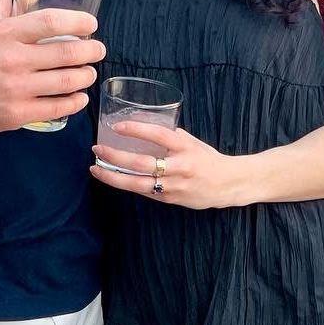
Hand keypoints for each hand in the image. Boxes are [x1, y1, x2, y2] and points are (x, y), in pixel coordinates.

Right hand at [0, 0, 105, 133]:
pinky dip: (74, 102)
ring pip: (65, 82)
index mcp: (5, 32)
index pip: (50, 22)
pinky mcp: (15, 114)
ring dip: (86, 76)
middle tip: (98, 50)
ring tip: (89, 73)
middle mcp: (12, 60)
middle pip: (66, 54)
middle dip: (91, 51)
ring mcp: (15, 89)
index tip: (91, 24)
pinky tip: (79, 96)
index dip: (78, 22)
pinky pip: (55, 109)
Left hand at [89, 120, 248, 209]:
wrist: (228, 184)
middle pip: (141, 163)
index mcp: (185, 147)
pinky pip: (144, 192)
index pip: (158, 135)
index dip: (136, 130)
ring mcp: (173, 186)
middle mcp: (179, 167)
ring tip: (95, 169)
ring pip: (137, 183)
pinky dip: (127, 184)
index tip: (117, 125)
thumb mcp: (191, 142)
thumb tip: (144, 126)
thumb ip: (169, 136)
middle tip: (97, 149)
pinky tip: (112, 178)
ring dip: (113, 176)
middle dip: (115, 156)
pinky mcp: (169, 199)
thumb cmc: (207, 159)